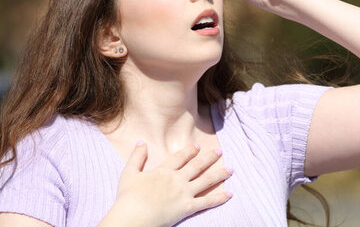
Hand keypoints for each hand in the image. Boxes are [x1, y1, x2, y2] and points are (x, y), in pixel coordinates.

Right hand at [114, 142, 232, 226]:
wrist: (132, 217)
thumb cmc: (128, 198)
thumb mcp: (129, 174)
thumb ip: (136, 157)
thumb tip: (141, 141)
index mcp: (164, 171)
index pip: (180, 158)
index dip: (189, 151)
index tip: (197, 147)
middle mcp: (177, 179)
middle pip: (197, 166)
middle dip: (209, 158)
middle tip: (219, 151)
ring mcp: (184, 193)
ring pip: (206, 181)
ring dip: (220, 174)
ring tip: (231, 169)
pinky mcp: (187, 207)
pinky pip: (207, 202)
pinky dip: (219, 198)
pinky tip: (230, 194)